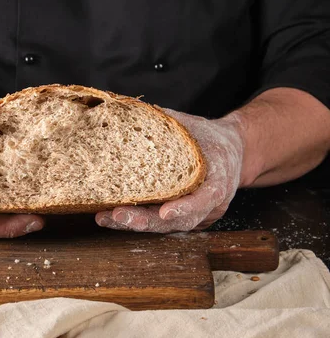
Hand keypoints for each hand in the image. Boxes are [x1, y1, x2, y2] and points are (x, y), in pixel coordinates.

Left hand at [96, 109, 243, 232]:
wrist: (232, 151)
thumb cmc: (210, 137)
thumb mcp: (194, 126)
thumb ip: (169, 122)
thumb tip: (135, 109)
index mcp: (219, 180)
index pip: (204, 199)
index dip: (185, 207)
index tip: (165, 212)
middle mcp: (211, 205)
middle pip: (179, 221)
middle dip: (146, 221)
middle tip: (117, 216)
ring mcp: (199, 215)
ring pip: (167, 227)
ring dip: (135, 225)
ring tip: (106, 218)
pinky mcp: (185, 218)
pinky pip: (162, 224)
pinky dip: (138, 222)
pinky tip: (112, 217)